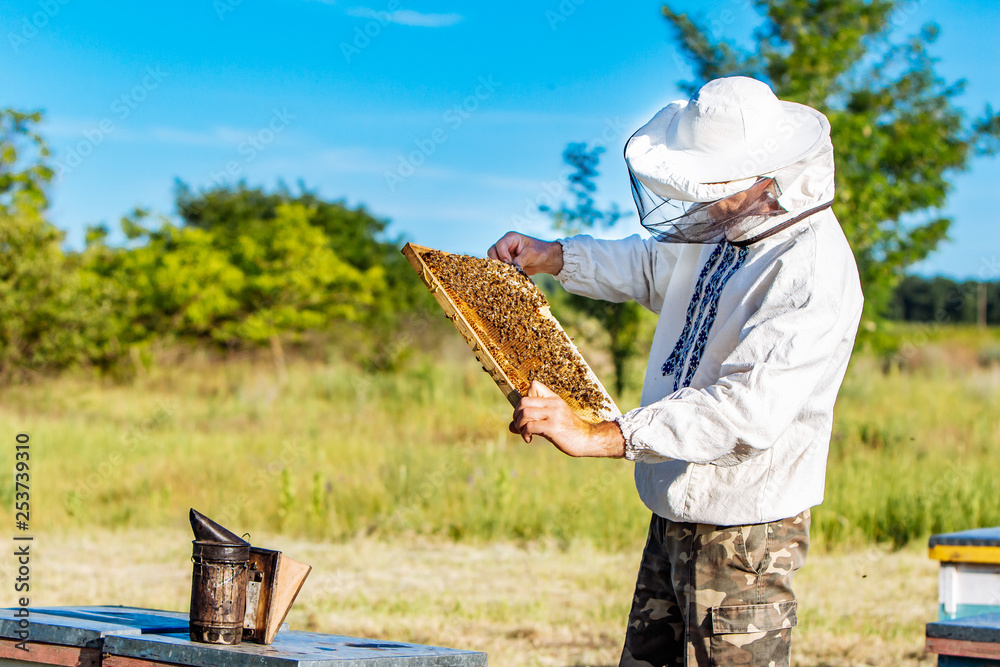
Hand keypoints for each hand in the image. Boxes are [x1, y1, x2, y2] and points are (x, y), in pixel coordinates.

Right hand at [487, 232, 563, 275]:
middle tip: (505, 269)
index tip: (508, 263)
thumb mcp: (532, 255)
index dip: (502, 255)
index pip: (500, 244)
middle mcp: (505, 244)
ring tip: (507, 273)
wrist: (546, 259)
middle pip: (492, 251)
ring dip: (498, 267)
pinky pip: (498, 266)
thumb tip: (512, 268)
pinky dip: (500, 271)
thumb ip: (521, 260)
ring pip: (493, 259)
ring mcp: (504, 253)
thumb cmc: (541, 252)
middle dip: (497, 261)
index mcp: (511, 238)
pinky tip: (507, 276)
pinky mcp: (506, 262)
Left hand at [509, 381, 624, 457]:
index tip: (526, 412)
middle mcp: (553, 404)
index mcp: (554, 399)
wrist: (587, 439)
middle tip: (520, 425)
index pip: (534, 385)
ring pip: (524, 413)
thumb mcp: (552, 420)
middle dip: (516, 415)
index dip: (524, 398)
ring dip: (519, 425)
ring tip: (524, 433)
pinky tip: (529, 439)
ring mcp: (553, 415)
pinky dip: (524, 433)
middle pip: (523, 401)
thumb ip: (533, 420)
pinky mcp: (553, 427)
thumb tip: (511, 427)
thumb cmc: (569, 431)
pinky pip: (530, 426)